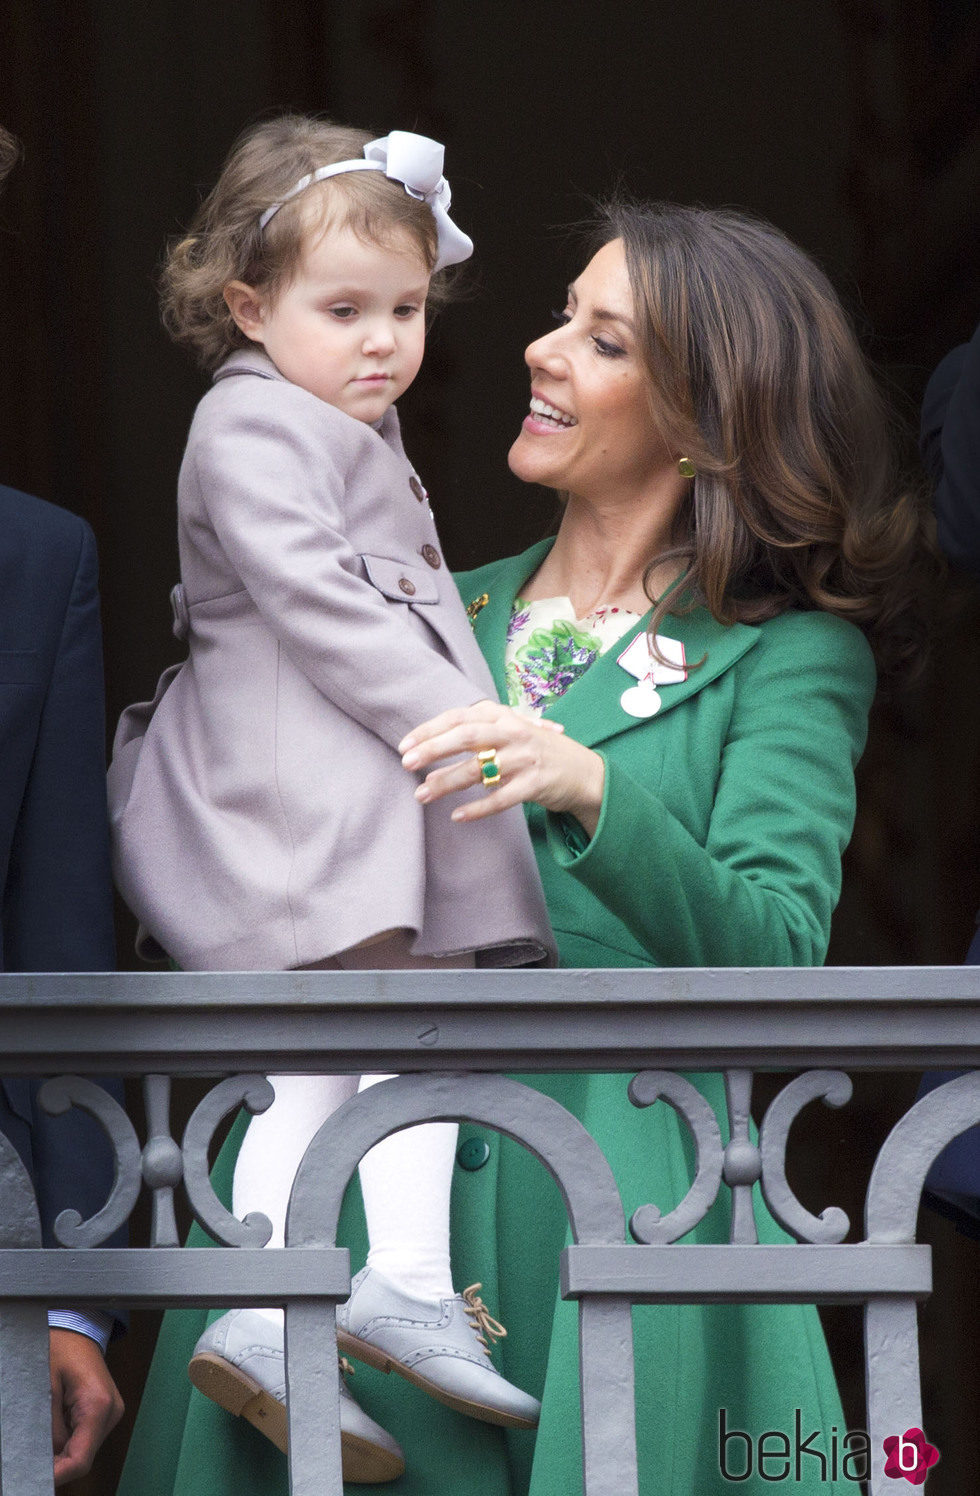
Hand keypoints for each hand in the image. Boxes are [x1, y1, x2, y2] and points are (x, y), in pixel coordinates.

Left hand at [50, 1329, 123, 1485]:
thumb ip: (49, 1428)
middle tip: (30, 1460)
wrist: (78, 1326)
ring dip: (60, 1452)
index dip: (57, 1476)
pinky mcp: (106, 1412)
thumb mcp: (46, 1388)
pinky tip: (51, 1427)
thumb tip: (46, 1460)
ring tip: (38, 1438)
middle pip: (83, 1458)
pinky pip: (84, 1437)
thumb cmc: (60, 1348)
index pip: (81, 1459)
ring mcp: (111, 1413)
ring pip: (83, 1450)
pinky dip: (66, 1441)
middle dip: (56, 1464)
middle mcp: (112, 1413)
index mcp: (99, 1405)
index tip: (35, 1480)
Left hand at [399, 701, 604, 837]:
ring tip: (422, 795)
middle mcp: (513, 732)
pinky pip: (500, 798)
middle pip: (466, 736)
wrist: (581, 771)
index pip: (458, 718)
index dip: (429, 731)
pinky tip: (457, 816)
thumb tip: (427, 762)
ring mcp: (525, 757)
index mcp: (501, 716)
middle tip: (406, 763)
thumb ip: (473, 740)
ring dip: (446, 783)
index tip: (404, 746)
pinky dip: (478, 809)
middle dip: (433, 749)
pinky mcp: (535, 783)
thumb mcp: (507, 733)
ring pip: (478, 770)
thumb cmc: (533, 751)